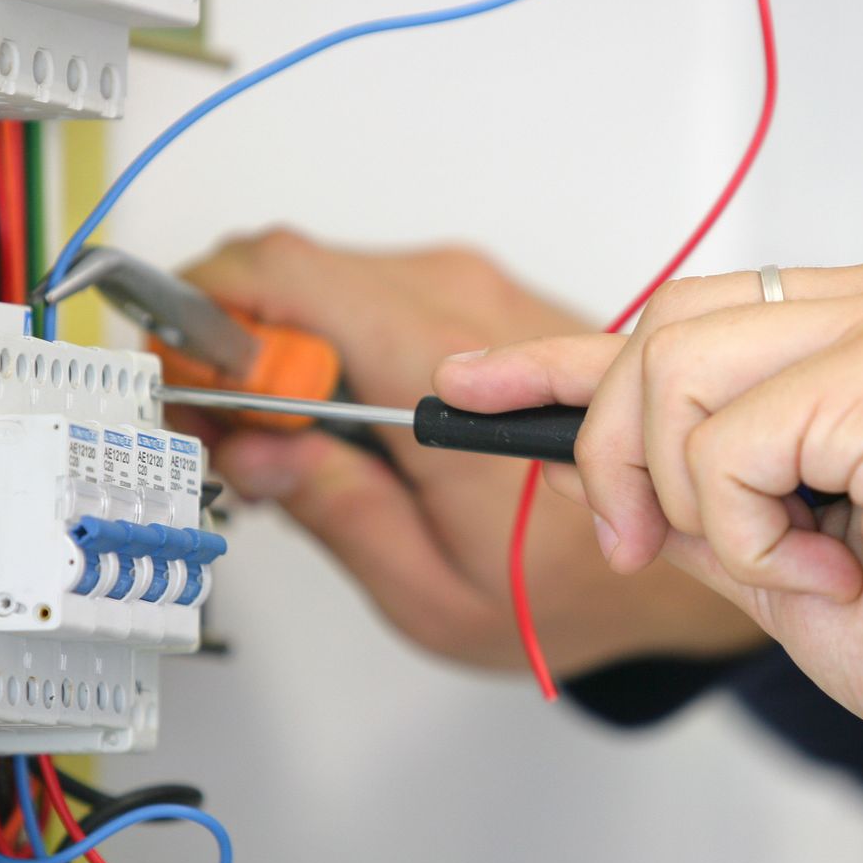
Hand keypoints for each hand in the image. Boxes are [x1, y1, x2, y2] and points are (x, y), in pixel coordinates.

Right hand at [178, 229, 764, 675]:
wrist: (685, 538)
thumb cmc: (578, 581)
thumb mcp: (432, 590)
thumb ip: (333, 509)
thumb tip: (254, 446)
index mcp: (438, 370)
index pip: (282, 276)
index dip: (203, 318)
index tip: (178, 383)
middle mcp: (463, 306)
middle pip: (293, 272)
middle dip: (233, 342)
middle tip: (219, 429)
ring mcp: (479, 296)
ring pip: (330, 281)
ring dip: (282, 348)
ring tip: (280, 440)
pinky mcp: (488, 305)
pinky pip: (378, 298)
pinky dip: (333, 346)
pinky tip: (338, 423)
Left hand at [434, 250, 862, 737]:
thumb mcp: (790, 556)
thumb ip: (704, 494)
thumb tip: (601, 469)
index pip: (692, 316)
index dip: (568, 356)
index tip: (476, 381)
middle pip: (666, 326)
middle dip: (616, 445)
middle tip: (646, 544)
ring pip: (676, 367)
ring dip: (694, 496)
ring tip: (784, 563)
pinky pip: (726, 439)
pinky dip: (747, 530)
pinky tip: (826, 567)